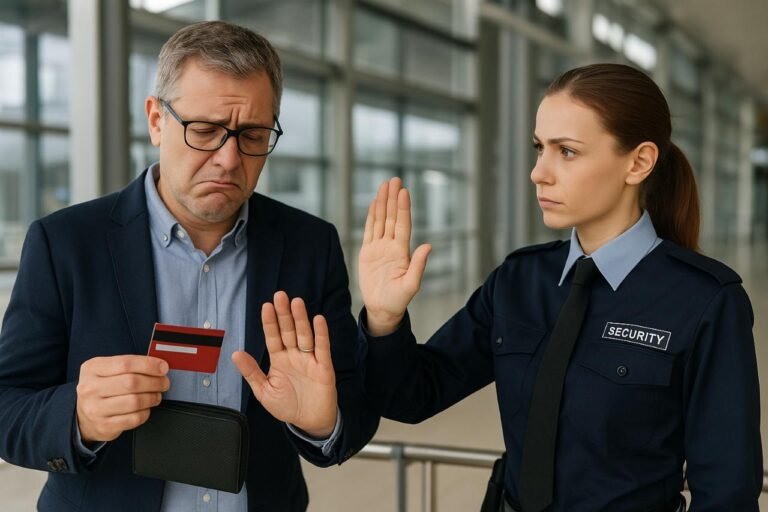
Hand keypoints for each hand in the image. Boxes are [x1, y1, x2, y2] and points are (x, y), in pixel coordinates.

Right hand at [76, 355, 169, 442]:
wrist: (84, 416)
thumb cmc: (102, 389)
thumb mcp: (107, 370)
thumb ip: (130, 365)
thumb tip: (159, 365)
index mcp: (92, 369)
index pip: (126, 363)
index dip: (149, 365)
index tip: (163, 367)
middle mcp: (91, 388)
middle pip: (132, 382)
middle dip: (155, 382)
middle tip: (164, 383)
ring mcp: (96, 409)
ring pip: (135, 401)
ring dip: (152, 397)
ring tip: (156, 395)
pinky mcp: (105, 426)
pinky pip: (135, 418)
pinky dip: (146, 412)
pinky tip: (145, 408)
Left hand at [232, 292, 336, 437]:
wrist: (310, 422)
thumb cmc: (287, 406)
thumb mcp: (264, 392)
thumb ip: (252, 373)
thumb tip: (235, 354)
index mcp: (279, 360)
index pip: (273, 337)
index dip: (270, 322)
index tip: (266, 306)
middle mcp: (294, 355)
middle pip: (288, 331)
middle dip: (284, 314)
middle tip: (280, 295)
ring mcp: (309, 359)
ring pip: (304, 335)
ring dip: (300, 319)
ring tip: (296, 303)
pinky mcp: (324, 366)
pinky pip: (322, 348)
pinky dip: (321, 334)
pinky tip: (318, 320)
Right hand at [358, 177, 430, 335]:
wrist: (382, 309)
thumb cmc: (398, 300)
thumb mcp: (410, 285)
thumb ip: (418, 266)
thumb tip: (429, 246)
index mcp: (402, 252)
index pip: (402, 225)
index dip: (403, 208)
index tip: (404, 192)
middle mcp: (391, 246)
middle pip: (392, 217)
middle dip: (393, 199)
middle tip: (394, 179)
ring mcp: (379, 248)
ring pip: (381, 220)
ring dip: (382, 203)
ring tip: (384, 186)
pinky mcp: (368, 252)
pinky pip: (369, 230)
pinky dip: (371, 216)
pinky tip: (373, 204)